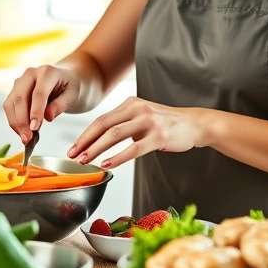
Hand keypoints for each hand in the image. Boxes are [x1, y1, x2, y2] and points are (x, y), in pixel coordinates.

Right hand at [2, 65, 79, 143]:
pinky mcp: (14, 91)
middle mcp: (30, 74)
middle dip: (22, 121)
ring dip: (16, 123)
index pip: (39, 93)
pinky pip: (9, 107)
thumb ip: (61, 105)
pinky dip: (14, 122)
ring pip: (10, 104)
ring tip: (25, 138)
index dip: (36, 112)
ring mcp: (19, 82)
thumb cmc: (68, 87)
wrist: (63, 79)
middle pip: (20, 98)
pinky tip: (22, 132)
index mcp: (47, 72)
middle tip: (27, 139)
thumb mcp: (72, 95)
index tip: (35, 128)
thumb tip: (48, 116)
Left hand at [68, 97, 211, 168]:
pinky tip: (107, 164)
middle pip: (103, 124)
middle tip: (73, 155)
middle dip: (85, 141)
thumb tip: (100, 138)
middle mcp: (137, 109)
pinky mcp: (159, 136)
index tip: (73, 147)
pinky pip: (134, 149)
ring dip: (97, 149)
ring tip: (85, 160)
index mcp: (130, 103)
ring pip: (115, 135)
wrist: (194, 123)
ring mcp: (148, 121)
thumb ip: (123, 122)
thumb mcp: (142, 115)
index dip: (85, 134)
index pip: (101, 119)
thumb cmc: (166, 122)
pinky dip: (118, 157)